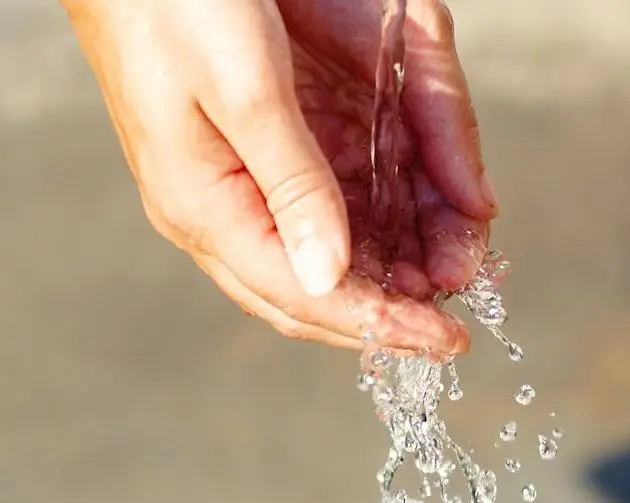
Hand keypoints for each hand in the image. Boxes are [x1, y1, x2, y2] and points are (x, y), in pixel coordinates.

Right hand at [62, 0, 497, 353]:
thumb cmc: (174, 2)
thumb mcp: (243, 90)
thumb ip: (293, 185)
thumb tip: (331, 280)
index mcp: (204, 207)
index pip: (304, 295)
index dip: (380, 323)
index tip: (446, 340)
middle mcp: (219, 210)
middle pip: (314, 290)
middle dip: (388, 309)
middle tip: (455, 320)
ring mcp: (237, 183)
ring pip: (323, 254)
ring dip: (388, 269)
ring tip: (450, 270)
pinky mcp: (256, 152)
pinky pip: (320, 209)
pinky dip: (373, 226)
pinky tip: (413, 228)